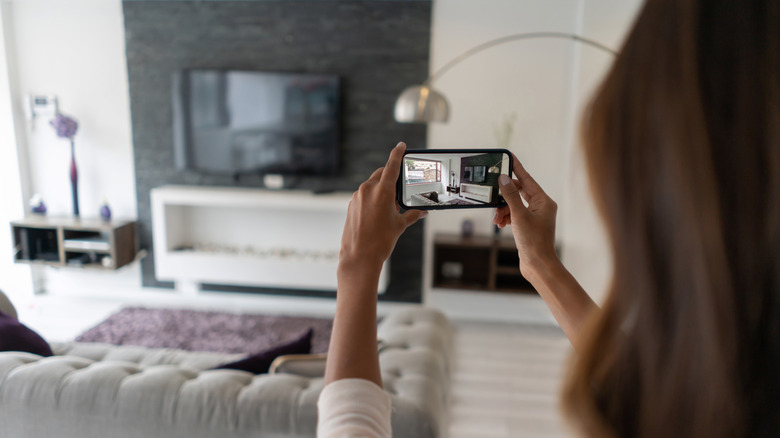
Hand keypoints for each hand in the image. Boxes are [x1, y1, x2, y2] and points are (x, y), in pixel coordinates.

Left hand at [339, 142, 427, 269]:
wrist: (359, 257)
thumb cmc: (380, 242)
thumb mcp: (400, 226)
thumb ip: (412, 214)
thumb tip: (421, 212)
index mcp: (382, 192)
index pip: (391, 166)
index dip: (397, 153)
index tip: (400, 145)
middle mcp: (368, 190)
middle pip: (381, 174)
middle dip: (391, 176)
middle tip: (400, 186)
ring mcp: (357, 197)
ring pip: (372, 184)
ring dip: (381, 188)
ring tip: (390, 206)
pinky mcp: (351, 205)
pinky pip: (364, 195)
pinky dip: (372, 198)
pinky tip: (378, 212)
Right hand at [493, 154, 558, 277]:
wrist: (538, 265)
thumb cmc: (534, 242)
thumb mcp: (519, 216)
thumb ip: (510, 196)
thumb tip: (503, 179)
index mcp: (544, 201)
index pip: (527, 179)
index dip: (516, 168)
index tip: (508, 156)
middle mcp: (541, 207)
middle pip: (519, 192)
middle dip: (504, 196)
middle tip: (493, 194)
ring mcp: (534, 216)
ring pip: (513, 205)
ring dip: (503, 210)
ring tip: (497, 219)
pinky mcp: (527, 225)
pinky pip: (513, 215)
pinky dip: (505, 217)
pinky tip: (500, 224)